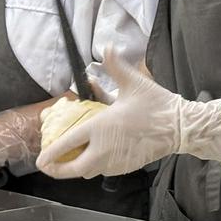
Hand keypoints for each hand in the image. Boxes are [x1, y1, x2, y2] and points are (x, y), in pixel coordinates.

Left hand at [36, 49, 220, 178]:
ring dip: (77, 167)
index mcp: (99, 128)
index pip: (66, 145)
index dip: (49, 155)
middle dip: (57, 170)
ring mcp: (115, 162)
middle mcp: (103, 149)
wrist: (180, 127)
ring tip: (71, 158)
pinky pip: (103, 170)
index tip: (40, 159)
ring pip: (87, 172)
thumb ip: (114, 66)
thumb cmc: (156, 105)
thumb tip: (107, 47)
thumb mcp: (133, 83)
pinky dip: (94, 166)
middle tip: (50, 165)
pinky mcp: (126, 167)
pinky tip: (96, 155)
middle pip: (72, 169)